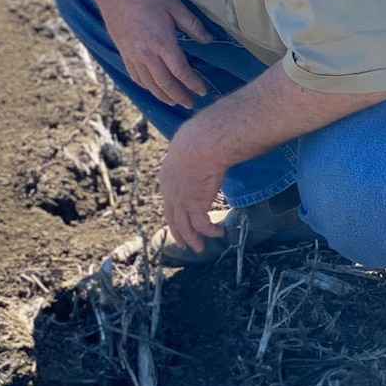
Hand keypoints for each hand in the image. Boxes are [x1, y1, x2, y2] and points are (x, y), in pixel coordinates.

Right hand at [100, 0, 213, 106]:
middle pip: (165, 83)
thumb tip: (208, 40)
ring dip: (163, 96)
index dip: (193, 84)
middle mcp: (147, 54)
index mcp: (162, 43)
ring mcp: (133, 56)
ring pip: (149, 84)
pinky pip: (135, 77)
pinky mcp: (124, 54)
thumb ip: (193, 25)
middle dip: (180, 96)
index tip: (202, 91)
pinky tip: (153, 89)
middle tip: (191, 103)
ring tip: (174, 102)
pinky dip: (146, 87)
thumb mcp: (175, 6)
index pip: (181, 71)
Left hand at [159, 124, 226, 249]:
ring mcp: (182, 202)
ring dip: (193, 240)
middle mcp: (170, 192)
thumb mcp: (188, 145)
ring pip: (185, 228)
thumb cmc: (197, 137)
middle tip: (183, 243)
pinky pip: (203, 226)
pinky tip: (219, 233)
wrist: (201, 144)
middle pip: (172, 218)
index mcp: (166, 176)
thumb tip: (202, 149)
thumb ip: (191, 153)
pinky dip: (211, 231)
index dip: (174, 209)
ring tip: (199, 248)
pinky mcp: (196, 207)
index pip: (168, 198)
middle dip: (178, 232)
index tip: (179, 216)